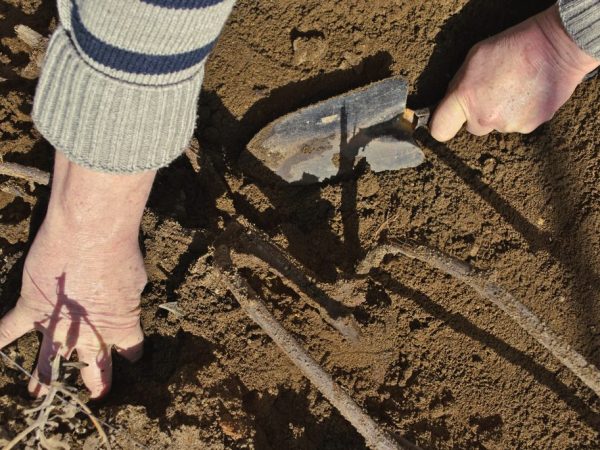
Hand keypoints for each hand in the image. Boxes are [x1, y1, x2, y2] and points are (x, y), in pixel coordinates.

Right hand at [0, 152, 154, 397]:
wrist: (89, 235)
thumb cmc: (120, 253)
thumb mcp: (136, 280)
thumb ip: (128, 296)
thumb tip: (122, 295)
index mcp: (120, 328)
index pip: (131, 350)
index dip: (131, 352)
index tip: (132, 355)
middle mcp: (88, 334)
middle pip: (94, 365)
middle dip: (95, 380)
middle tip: (96, 392)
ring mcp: (56, 324)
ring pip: (49, 360)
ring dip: (45, 377)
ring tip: (40, 393)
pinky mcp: (30, 308)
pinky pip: (7, 330)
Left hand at [430, 5, 599, 140]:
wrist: (557, 46)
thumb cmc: (513, 46)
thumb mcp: (474, 58)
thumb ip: (458, 86)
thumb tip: (449, 103)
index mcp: (465, 98)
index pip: (440, 130)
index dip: (442, 125)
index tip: (447, 120)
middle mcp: (484, 117)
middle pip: (473, 128)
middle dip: (479, 114)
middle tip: (494, 92)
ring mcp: (508, 124)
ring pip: (497, 126)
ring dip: (502, 113)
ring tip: (515, 88)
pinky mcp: (529, 127)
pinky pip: (518, 125)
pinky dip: (522, 113)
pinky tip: (528, 93)